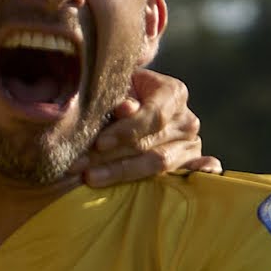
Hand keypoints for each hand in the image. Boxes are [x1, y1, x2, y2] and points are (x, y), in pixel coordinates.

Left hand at [79, 68, 216, 184]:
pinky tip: (187, 182)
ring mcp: (190, 146)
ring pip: (157, 164)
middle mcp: (187, 120)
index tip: (100, 143)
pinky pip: (190, 176)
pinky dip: (191, 177)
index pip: (154, 115)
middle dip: (110, 156)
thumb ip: (120, 95)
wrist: (139, 104)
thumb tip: (125, 109)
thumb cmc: (123, 94)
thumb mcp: (118, 88)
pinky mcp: (189, 167)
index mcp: (174, 93)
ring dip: (121, 172)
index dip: (126, 130)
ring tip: (90, 177)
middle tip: (79, 165)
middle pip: (150, 143)